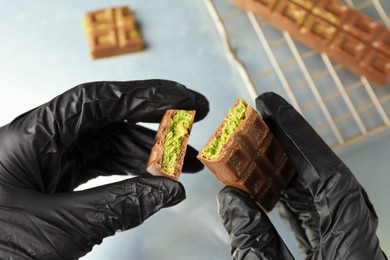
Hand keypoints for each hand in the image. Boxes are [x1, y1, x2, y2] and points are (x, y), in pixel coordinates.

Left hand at [0, 80, 208, 258]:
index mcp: (33, 136)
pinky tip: (155, 183)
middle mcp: (43, 142)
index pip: (100, 100)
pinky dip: (131, 175)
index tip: (184, 100)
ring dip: (150, 154)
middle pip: (111, 121)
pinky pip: (101, 169)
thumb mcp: (59, 228)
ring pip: (110, 146)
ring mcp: (50, 162)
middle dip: (157, 125)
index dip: (147, 96)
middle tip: (194, 128)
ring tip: (186, 165)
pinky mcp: (55, 184)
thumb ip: (118, 206)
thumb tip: (170, 190)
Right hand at [217, 92, 386, 259]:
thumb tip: (230, 197)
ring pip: (319, 195)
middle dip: (290, 147)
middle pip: (325, 177)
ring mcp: (347, 244)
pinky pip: (315, 215)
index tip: (273, 109)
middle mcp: (355, 238)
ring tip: (259, 149)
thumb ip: (251, 239)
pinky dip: (290, 197)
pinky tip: (269, 187)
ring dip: (287, 170)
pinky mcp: (336, 251)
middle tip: (261, 122)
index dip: (300, 137)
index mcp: (351, 245)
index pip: (330, 175)